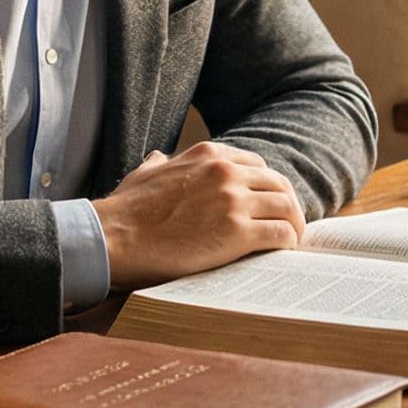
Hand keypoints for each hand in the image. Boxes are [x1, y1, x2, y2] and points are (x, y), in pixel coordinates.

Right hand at [95, 141, 303, 288]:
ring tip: (292, 241)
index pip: (256, 165)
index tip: (268, 204)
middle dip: (287, 205)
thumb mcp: (144, 174)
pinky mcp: (237, 232)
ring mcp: (233, 200)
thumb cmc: (124, 211)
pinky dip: (289, 242)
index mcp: (209, 154)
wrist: (113, 238)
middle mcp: (226, 172)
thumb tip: (160, 158)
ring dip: (294, 224)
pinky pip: (280, 233)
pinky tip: (284, 253)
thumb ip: (160, 164)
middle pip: (278, 184)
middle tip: (289, 225)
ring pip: (287, 206)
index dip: (267, 187)